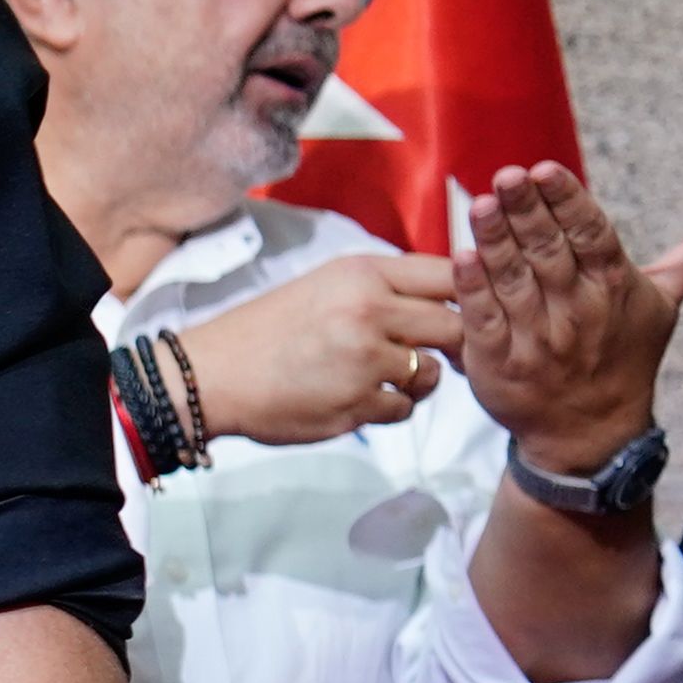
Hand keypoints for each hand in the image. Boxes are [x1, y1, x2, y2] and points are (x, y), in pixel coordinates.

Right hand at [174, 249, 464, 445]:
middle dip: (453, 346)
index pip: (450, 275)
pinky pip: (403, 408)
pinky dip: (387, 408)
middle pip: (456, 327)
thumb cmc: (267, 330)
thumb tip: (447, 300)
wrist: (211, 375)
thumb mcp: (325, 286)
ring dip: (417, 381)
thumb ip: (383, 288)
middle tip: (440, 354)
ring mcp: (365, 360)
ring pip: (431, 374)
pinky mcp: (357, 403)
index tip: (464, 311)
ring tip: (379, 377)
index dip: (470, 294)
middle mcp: (369, 311)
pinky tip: (353, 398)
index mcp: (362, 274)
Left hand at [451, 164, 682, 472]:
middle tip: (508, 175)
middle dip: (528, 211)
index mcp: (614, 287)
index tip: (545, 169)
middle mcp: (578, 312)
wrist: (591, 433)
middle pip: (551, 252)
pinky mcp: (500, 364)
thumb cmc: (625, 354)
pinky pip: (486, 321)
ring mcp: (538, 339)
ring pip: (515, 282)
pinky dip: (474, 290)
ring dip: (497, 242)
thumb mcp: (664, 303)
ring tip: (482, 204)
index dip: (569, 201)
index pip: (592, 235)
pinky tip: (462, 256)